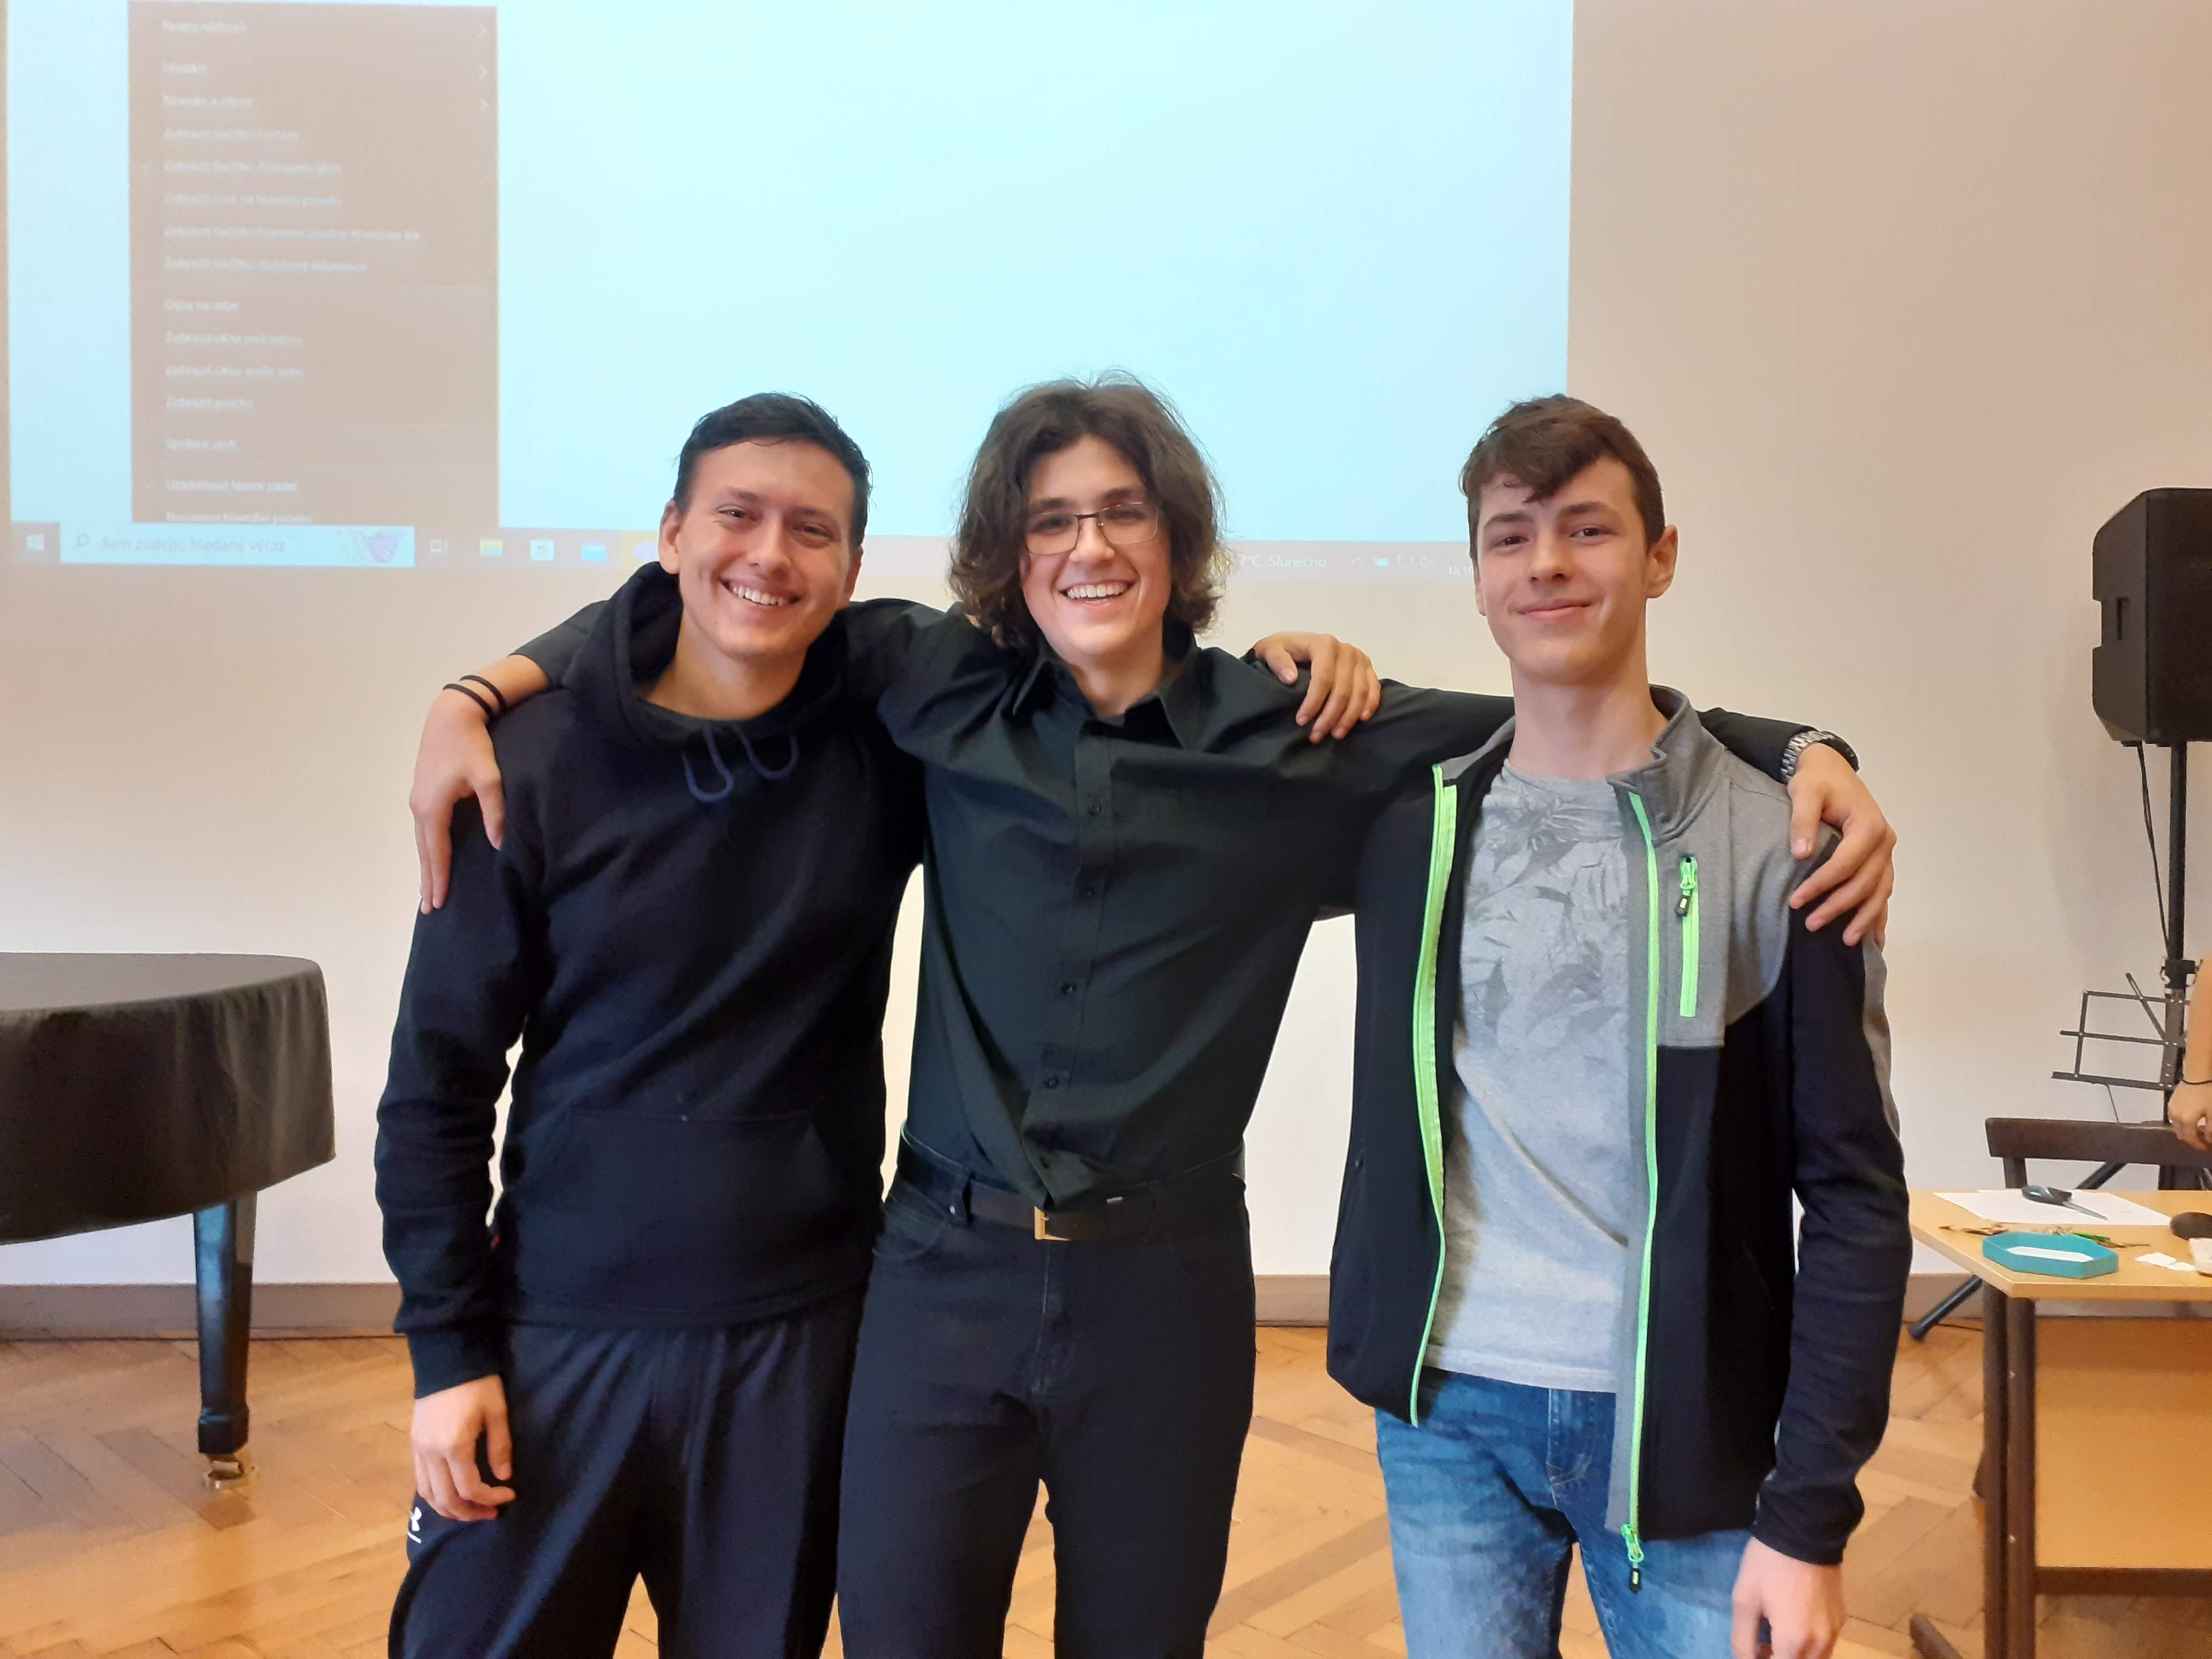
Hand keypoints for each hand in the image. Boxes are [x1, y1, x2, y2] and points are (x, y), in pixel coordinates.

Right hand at [410, 1374, 515, 1521]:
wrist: (446, 1358)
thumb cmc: (478, 1383)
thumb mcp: (497, 1412)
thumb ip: (500, 1447)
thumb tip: (504, 1478)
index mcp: (454, 1446)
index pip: (470, 1488)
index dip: (490, 1498)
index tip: (509, 1496)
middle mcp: (431, 1453)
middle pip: (446, 1499)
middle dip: (470, 1512)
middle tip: (491, 1513)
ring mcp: (418, 1450)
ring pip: (428, 1495)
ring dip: (449, 1509)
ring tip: (472, 1510)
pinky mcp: (413, 1444)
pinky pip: (421, 1481)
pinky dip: (435, 1495)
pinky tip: (452, 1495)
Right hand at [411, 689, 505, 912]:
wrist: (451, 715)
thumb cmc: (472, 745)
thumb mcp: (489, 778)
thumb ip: (494, 812)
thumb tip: (498, 845)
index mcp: (433, 808)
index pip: (437, 852)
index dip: (440, 878)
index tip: (440, 902)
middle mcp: (419, 807)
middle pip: (424, 852)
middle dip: (427, 880)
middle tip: (428, 909)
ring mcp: (417, 799)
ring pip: (421, 842)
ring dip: (425, 866)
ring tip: (426, 891)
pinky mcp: (422, 792)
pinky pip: (423, 829)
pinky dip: (425, 848)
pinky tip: (429, 856)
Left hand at [1248, 633, 1382, 741]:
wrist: (1296, 644)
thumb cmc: (1284, 650)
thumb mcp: (1272, 650)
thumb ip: (1278, 662)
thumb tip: (1290, 678)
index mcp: (1325, 644)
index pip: (1323, 678)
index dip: (1313, 703)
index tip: (1301, 721)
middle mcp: (1346, 650)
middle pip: (1343, 690)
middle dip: (1329, 717)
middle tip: (1315, 736)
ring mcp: (1360, 659)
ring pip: (1360, 693)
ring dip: (1348, 717)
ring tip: (1335, 735)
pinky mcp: (1367, 668)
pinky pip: (1374, 689)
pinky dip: (1369, 705)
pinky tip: (1360, 720)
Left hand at [1730, 1537, 1843, 1658]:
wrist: (1803, 1530)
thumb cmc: (1768, 1564)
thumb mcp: (1744, 1599)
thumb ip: (1743, 1639)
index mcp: (1794, 1641)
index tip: (1751, 1651)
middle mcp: (1820, 1643)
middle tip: (1760, 1646)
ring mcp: (1834, 1631)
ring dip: (1795, 1656)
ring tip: (1773, 1637)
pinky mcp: (1841, 1618)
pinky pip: (1825, 1645)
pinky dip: (1808, 1646)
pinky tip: (1792, 1624)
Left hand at [1784, 745, 1893, 945]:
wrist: (1832, 770)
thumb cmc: (1817, 781)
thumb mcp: (1805, 793)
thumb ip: (1802, 821)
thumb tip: (1801, 854)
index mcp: (1869, 826)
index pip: (1845, 864)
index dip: (1821, 885)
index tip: (1795, 901)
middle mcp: (1885, 841)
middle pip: (1864, 883)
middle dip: (1839, 907)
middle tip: (1811, 925)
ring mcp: (1887, 852)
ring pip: (1880, 892)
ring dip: (1864, 918)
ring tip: (1846, 941)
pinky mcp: (1882, 859)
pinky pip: (1884, 890)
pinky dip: (1879, 914)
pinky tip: (1874, 938)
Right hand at [2172, 1081, 2211, 1150]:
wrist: (2198, 1076)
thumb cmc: (2207, 1092)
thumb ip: (2211, 1129)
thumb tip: (2209, 1138)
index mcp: (2186, 1120)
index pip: (2190, 1139)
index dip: (2199, 1145)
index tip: (2206, 1147)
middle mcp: (2176, 1116)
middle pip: (2181, 1135)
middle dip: (2192, 1139)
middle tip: (2202, 1140)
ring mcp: (2172, 1109)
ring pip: (2177, 1127)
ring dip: (2186, 1131)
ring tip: (2197, 1128)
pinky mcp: (2171, 1103)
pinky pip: (2175, 1118)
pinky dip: (2183, 1122)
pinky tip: (2192, 1118)